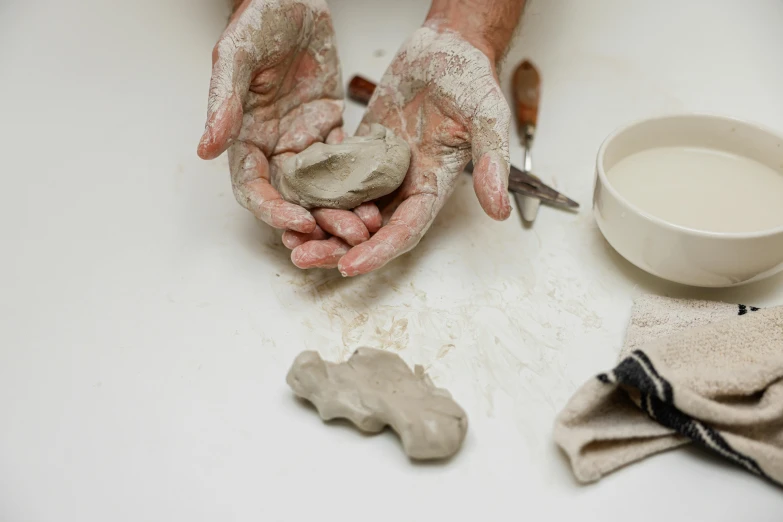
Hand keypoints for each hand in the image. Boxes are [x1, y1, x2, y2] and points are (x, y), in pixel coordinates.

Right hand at [197, 0, 377, 246]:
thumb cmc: (261, 17)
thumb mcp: (236, 54)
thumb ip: (223, 102)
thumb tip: (206, 149)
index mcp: (245, 135)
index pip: (253, 186)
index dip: (272, 210)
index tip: (298, 223)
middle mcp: (274, 144)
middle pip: (291, 197)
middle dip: (315, 222)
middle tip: (343, 237)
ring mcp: (303, 139)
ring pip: (321, 188)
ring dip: (340, 210)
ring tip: (365, 227)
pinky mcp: (330, 127)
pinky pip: (346, 162)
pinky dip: (360, 182)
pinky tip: (379, 196)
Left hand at [289, 23, 513, 275]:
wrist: (446, 49)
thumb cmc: (470, 79)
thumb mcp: (488, 118)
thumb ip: (492, 162)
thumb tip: (500, 210)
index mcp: (432, 187)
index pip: (405, 230)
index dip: (379, 250)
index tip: (351, 264)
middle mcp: (403, 187)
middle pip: (369, 231)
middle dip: (337, 248)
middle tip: (303, 256)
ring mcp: (379, 171)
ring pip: (345, 212)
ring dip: (319, 228)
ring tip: (288, 240)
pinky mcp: (360, 152)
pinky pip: (333, 180)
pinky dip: (312, 194)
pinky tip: (287, 199)